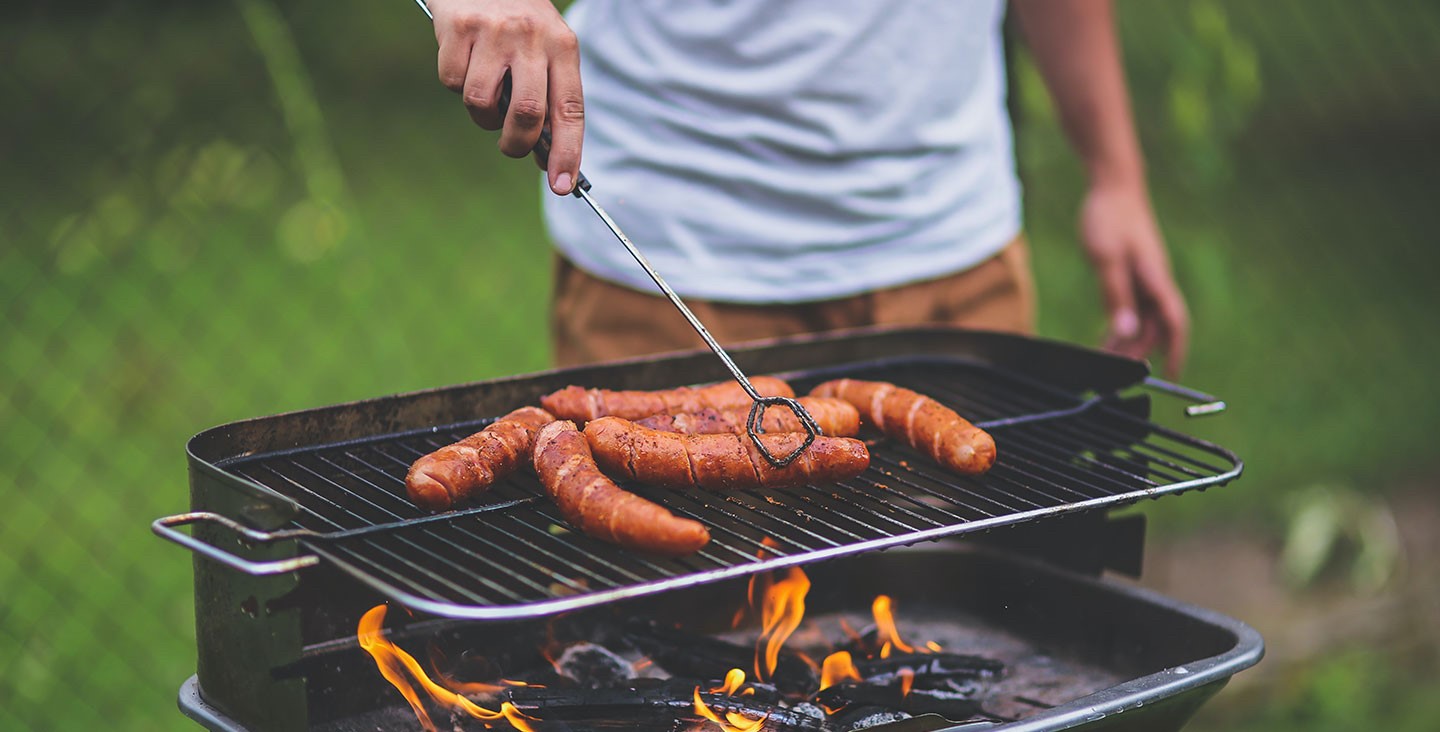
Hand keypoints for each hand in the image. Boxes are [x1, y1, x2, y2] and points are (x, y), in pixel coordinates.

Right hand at [429, 0, 583, 194]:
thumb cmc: (518, 21)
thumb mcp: (545, 49)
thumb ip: (548, 97)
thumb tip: (545, 158)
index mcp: (563, 46)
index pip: (570, 109)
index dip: (567, 152)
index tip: (562, 186)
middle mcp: (532, 37)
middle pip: (526, 114)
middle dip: (516, 144)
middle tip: (511, 146)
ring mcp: (494, 31)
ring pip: (483, 104)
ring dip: (481, 115)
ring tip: (486, 92)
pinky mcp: (459, 27)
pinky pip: (452, 82)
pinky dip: (455, 83)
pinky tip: (465, 61)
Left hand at [1079, 181, 1188, 377]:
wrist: (1113, 186)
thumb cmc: (1110, 217)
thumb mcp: (1106, 258)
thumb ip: (1116, 295)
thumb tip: (1126, 331)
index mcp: (1155, 279)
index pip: (1174, 323)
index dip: (1175, 351)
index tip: (1171, 376)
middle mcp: (1156, 282)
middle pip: (1155, 328)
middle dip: (1138, 352)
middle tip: (1113, 372)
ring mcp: (1147, 278)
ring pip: (1143, 320)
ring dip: (1128, 341)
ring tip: (1105, 359)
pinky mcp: (1135, 273)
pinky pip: (1133, 307)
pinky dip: (1122, 324)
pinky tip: (1106, 337)